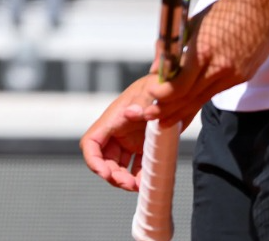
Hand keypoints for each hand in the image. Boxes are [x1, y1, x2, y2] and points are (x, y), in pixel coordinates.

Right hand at [80, 74, 155, 190]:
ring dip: (125, 179)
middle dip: (113, 175)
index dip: (93, 161)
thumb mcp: (150, 91)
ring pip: (119, 166)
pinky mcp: (143, 145)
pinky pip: (137, 166)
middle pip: (105, 160)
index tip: (105, 174)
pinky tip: (148, 181)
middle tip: (129, 184)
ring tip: (140, 185)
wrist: (177, 85)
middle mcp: (118, 131)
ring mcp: (130, 139)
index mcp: (113, 119)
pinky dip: (140, 177)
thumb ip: (141, 102)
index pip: (91, 143)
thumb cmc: (159, 84)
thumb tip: (131, 112)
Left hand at [145, 0, 268, 127]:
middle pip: (190, 97)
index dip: (163, 94)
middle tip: (150, 116)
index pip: (180, 84)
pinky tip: (188, 105)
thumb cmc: (224, 10)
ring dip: (182, 110)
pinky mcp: (242, 77)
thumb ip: (174, 47)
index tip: (150, 95)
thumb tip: (156, 68)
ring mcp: (233, 75)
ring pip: (203, 98)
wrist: (261, 7)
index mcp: (204, 51)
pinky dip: (200, 99)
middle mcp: (219, 68)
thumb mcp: (194, 23)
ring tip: (164, 120)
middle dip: (168, 109)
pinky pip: (216, 91)